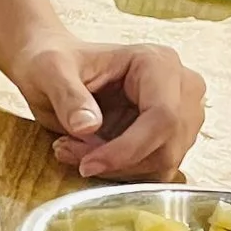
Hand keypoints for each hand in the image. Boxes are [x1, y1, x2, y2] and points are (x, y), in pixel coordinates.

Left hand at [13, 35, 205, 181]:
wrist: (52, 66)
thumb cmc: (54, 60)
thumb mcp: (50, 71)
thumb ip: (68, 96)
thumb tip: (89, 126)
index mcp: (158, 63)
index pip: (162, 117)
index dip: (128, 149)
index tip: (88, 164)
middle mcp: (180, 87)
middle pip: (167, 146)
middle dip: (118, 161)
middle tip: (70, 151)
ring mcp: (180, 114)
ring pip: (162, 162)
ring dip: (117, 167)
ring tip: (74, 147)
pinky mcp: (170, 136)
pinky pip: (154, 169)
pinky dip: (121, 170)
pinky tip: (90, 153)